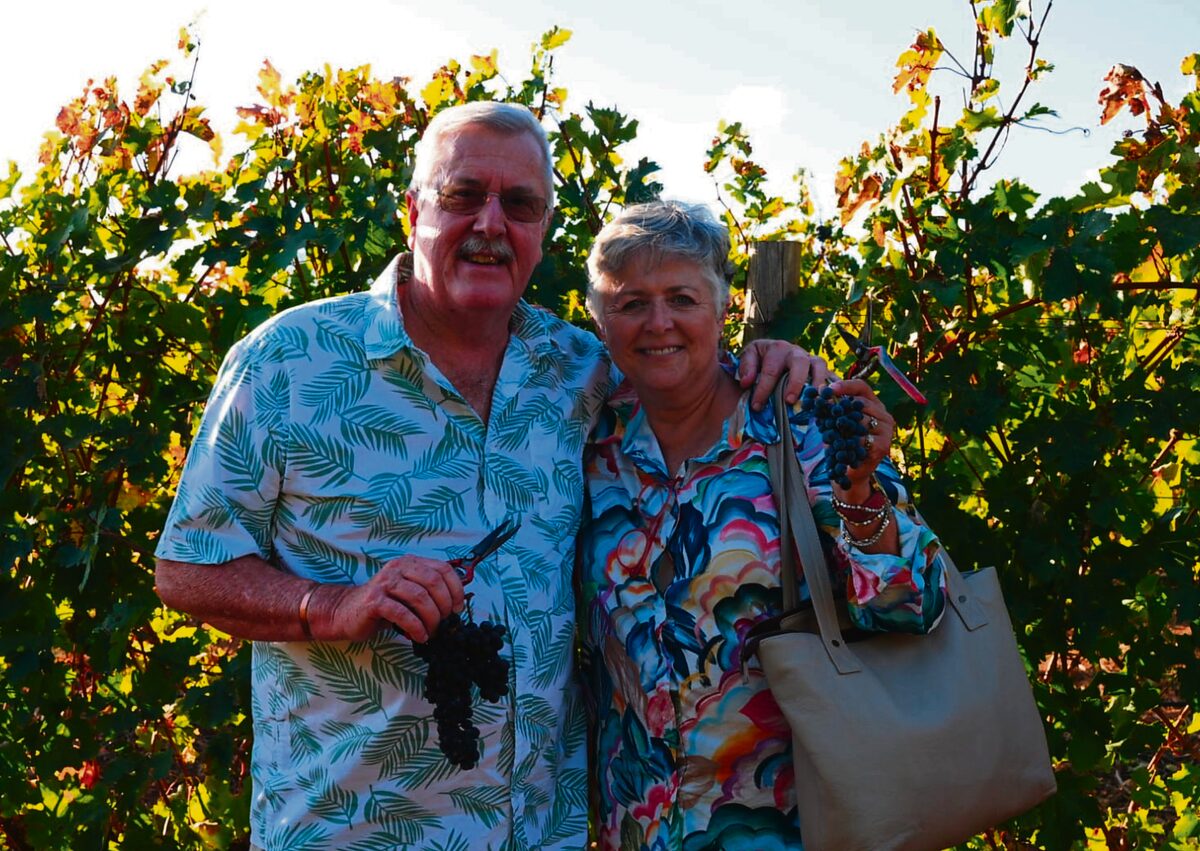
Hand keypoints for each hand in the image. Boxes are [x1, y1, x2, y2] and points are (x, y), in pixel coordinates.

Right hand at [319, 555, 464, 642]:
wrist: (346, 613)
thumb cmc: (384, 606)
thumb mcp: (409, 593)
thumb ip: (429, 592)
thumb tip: (457, 605)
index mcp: (410, 563)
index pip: (443, 569)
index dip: (456, 589)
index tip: (457, 609)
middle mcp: (398, 567)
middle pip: (433, 582)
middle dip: (444, 607)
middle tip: (445, 624)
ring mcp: (385, 582)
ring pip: (420, 598)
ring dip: (431, 619)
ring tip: (432, 633)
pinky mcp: (374, 601)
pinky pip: (403, 613)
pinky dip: (416, 627)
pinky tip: (420, 637)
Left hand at [739, 339, 834, 409]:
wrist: (769, 361)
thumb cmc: (758, 364)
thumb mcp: (747, 359)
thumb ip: (744, 368)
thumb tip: (747, 381)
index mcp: (775, 348)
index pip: (770, 369)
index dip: (763, 389)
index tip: (756, 406)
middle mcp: (795, 351)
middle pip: (799, 362)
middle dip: (794, 382)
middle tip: (789, 401)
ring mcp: (810, 359)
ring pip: (819, 365)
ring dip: (817, 382)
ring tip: (813, 401)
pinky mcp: (821, 369)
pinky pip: (830, 375)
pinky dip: (832, 385)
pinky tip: (830, 399)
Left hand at [829, 378, 894, 497]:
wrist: (851, 471)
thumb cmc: (843, 443)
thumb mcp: (836, 422)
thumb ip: (831, 406)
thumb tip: (819, 388)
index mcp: (874, 405)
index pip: (862, 387)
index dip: (845, 386)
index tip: (828, 389)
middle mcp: (884, 415)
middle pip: (861, 403)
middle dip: (841, 409)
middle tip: (826, 417)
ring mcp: (886, 431)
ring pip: (861, 421)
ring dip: (843, 428)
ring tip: (835, 436)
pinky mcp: (883, 446)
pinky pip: (861, 439)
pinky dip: (848, 443)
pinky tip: (842, 448)